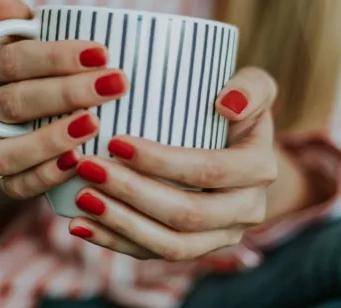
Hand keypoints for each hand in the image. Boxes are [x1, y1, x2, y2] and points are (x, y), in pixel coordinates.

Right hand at [0, 0, 128, 203]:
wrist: (14, 118)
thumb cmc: (33, 70)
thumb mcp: (26, 42)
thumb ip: (20, 23)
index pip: (15, 59)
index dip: (57, 56)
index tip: (103, 52)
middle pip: (17, 102)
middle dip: (69, 93)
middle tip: (116, 83)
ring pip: (6, 151)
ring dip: (51, 139)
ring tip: (94, 125)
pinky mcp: (2, 177)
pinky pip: (15, 184)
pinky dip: (45, 176)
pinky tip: (77, 162)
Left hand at [67, 68, 277, 260]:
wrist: (239, 148)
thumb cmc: (236, 109)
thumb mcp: (255, 86)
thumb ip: (251, 87)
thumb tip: (226, 104)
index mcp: (258, 169)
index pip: (209, 171)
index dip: (162, 161)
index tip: (116, 142)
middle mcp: (246, 210)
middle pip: (187, 215)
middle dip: (133, 193)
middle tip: (89, 168)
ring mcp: (220, 235)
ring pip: (171, 245)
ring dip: (122, 223)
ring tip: (81, 198)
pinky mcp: (196, 247)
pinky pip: (156, 254)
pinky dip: (116, 242)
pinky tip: (82, 225)